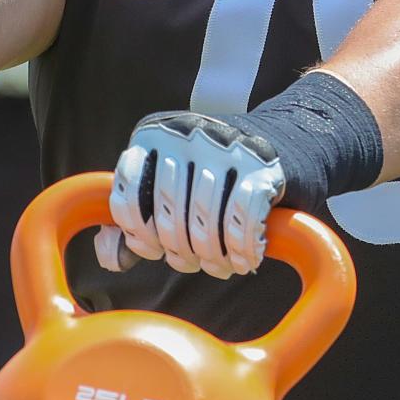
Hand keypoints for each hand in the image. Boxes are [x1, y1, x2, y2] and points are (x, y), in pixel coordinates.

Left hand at [97, 112, 286, 277]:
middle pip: (169, 211)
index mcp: (154, 134)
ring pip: (205, 217)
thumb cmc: (215, 175)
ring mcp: (226, 145)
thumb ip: (137, 217)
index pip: (129, 194)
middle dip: (180, 250)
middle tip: (194, 263)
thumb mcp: (170, 186)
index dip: (139, 234)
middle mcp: (186, 133)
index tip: (156, 250)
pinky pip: (242, 216)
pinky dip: (243, 247)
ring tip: (220, 266)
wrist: (288, 141)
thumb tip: (111, 255)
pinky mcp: (263, 163)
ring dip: (213, 255)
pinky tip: (246, 259)